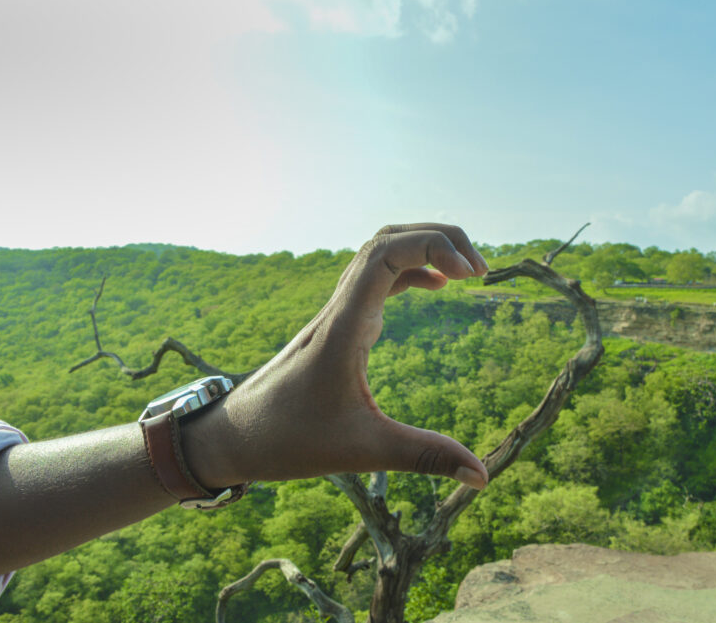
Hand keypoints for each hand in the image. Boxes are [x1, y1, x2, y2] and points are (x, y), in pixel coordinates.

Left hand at [186, 224, 489, 489]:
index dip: (433, 245)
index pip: (386, 253)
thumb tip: (483, 477)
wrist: (232, 436)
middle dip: (438, 237)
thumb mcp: (362, 450)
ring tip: (467, 271)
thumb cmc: (288, 440)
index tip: (472, 275)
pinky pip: (375, 279)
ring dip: (424, 248)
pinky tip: (436, 285)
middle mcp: (339, 308)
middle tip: (480, 268)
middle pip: (386, 239)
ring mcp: (336, 314)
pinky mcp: (337, 326)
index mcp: (344, 325)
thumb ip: (425, 457)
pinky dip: (410, 270)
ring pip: (379, 254)